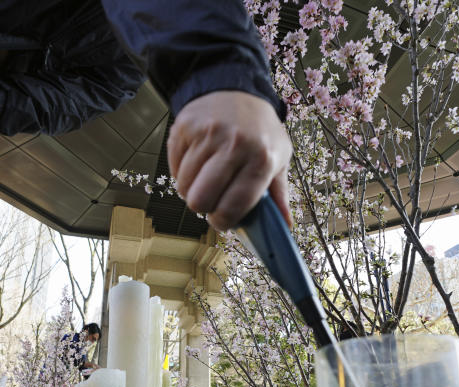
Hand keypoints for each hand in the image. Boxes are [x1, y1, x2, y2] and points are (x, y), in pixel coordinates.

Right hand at [168, 91, 291, 230]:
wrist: (237, 88)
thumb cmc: (260, 129)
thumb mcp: (279, 157)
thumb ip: (279, 194)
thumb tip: (284, 226)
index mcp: (261, 158)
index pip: (233, 206)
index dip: (223, 221)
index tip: (222, 220)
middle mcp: (234, 145)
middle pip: (201, 200)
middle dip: (204, 207)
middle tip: (212, 199)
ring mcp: (207, 134)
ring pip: (184, 186)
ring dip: (192, 189)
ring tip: (205, 178)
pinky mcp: (185, 127)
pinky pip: (174, 168)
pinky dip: (182, 172)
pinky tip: (196, 162)